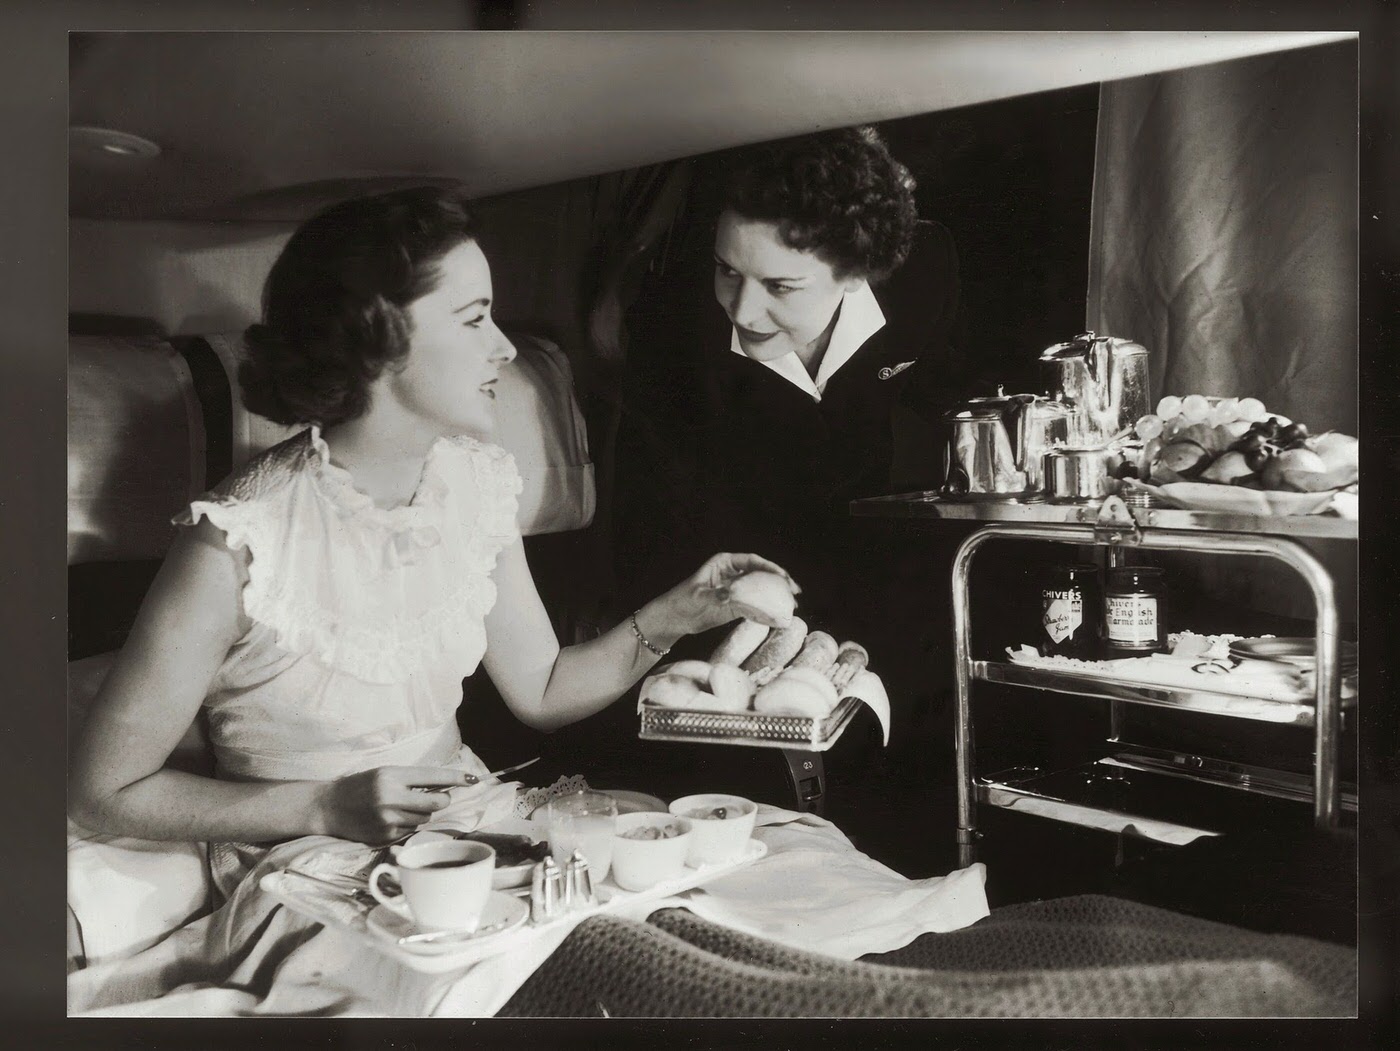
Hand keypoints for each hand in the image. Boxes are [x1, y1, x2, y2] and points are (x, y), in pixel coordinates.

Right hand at [314, 766, 471, 844]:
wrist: (329, 807)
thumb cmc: (361, 786)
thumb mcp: (385, 774)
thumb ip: (412, 780)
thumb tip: (445, 786)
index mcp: (392, 776)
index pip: (433, 777)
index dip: (456, 778)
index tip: (473, 779)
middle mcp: (391, 797)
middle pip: (437, 803)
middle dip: (442, 800)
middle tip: (437, 798)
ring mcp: (388, 819)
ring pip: (425, 819)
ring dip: (421, 814)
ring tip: (401, 807)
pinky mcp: (385, 836)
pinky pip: (410, 831)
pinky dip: (407, 825)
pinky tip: (390, 819)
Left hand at [655, 552, 800, 636]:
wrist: (673, 620)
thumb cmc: (682, 602)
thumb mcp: (699, 597)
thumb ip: (717, 595)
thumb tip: (732, 595)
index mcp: (724, 563)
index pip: (752, 561)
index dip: (771, 568)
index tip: (784, 578)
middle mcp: (733, 573)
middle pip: (761, 574)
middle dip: (779, 582)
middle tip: (794, 593)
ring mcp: (736, 589)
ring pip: (761, 589)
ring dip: (776, 596)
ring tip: (792, 606)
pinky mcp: (736, 604)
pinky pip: (755, 604)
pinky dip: (767, 609)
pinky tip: (778, 616)